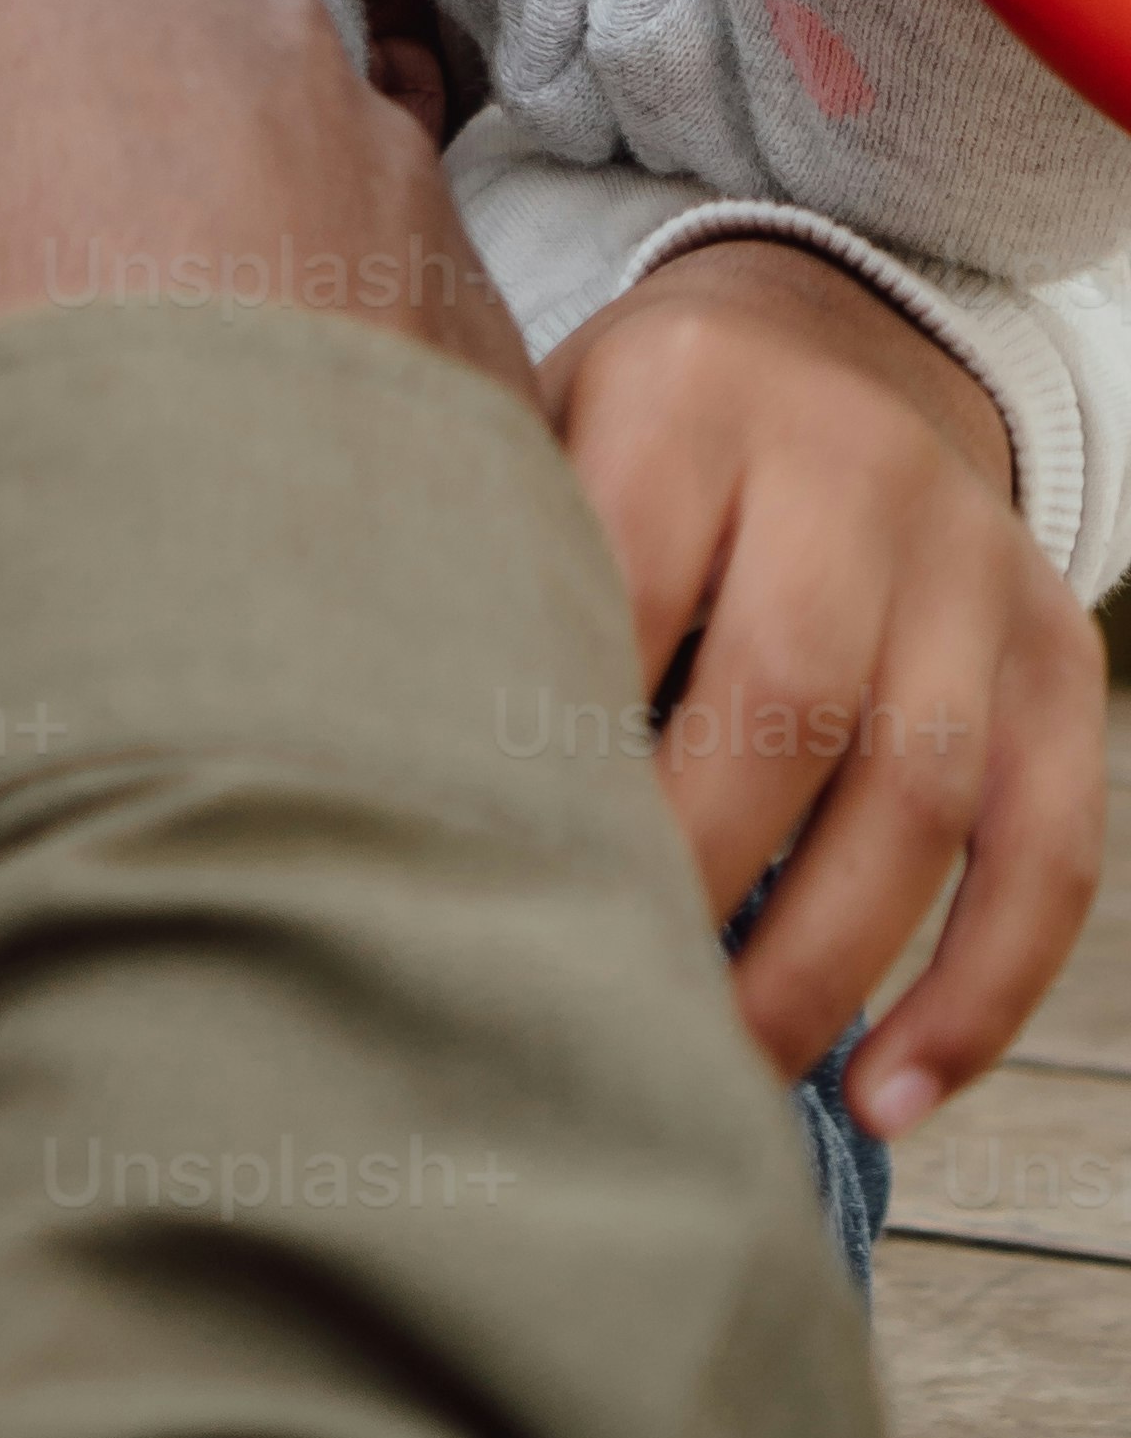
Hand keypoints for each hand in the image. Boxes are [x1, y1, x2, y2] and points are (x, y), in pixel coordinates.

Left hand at [542, 233, 1104, 1138]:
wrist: (826, 342)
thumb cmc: (629, 436)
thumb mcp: (543, 422)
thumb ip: (489, 555)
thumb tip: (379, 764)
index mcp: (689, 392)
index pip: (634, 580)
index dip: (577, 744)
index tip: (503, 873)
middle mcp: (853, 460)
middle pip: (786, 696)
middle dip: (695, 874)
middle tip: (604, 999)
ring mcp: (973, 560)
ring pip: (919, 792)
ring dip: (822, 963)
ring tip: (725, 1076)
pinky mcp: (1059, 654)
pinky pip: (1047, 848)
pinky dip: (976, 992)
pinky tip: (891, 1095)